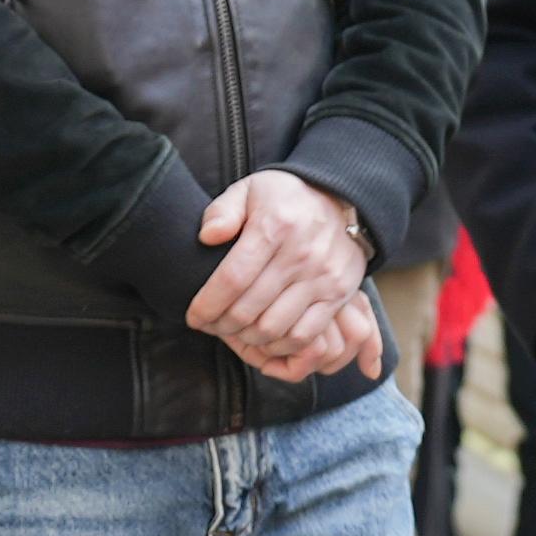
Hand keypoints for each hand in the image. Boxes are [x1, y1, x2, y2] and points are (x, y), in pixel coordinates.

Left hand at [185, 170, 385, 377]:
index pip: (232, 278)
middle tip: (210, 326)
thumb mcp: (249, 190)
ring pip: (274, 328)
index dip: (207, 305)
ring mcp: (323, 277)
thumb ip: (222, 211)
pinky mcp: (340, 294)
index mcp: (275, 226)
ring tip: (234, 331)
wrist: (342, 197)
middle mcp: (301, 254)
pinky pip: (305, 335)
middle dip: (221, 325)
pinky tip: (264, 338)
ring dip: (246, 338)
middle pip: (249, 309)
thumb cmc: (285, 197)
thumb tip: (207, 237)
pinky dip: (280, 346)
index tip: (194, 316)